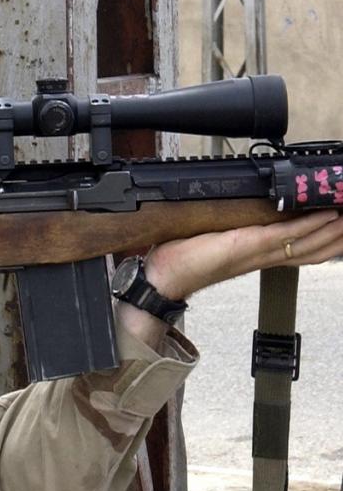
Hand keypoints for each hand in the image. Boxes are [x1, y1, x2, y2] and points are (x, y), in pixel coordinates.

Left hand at [144, 209, 342, 301]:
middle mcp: (263, 256)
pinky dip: (310, 224)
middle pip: (313, 249)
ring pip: (306, 242)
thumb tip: (237, 217)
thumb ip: (232, 231)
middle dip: (339, 237)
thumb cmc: (183, 261)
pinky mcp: (248, 244)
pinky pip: (286, 234)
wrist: (164, 275)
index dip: (326, 240)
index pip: (300, 249)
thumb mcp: (214, 241)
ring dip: (332, 230)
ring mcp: (258, 251)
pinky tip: (326, 215)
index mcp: (257, 256)